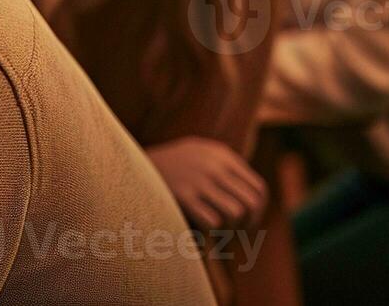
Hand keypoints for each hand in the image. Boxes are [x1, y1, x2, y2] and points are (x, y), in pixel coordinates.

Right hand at [146, 136, 266, 230]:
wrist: (129, 163)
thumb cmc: (168, 166)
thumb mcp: (198, 153)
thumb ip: (225, 167)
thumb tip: (256, 198)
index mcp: (221, 154)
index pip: (259, 189)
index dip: (257, 212)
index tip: (246, 224)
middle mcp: (214, 165)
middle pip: (251, 204)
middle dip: (247, 225)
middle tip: (233, 234)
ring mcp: (199, 179)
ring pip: (236, 214)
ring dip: (229, 229)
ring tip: (216, 233)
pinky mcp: (183, 195)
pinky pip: (213, 222)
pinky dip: (210, 232)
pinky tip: (198, 230)